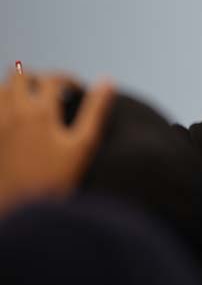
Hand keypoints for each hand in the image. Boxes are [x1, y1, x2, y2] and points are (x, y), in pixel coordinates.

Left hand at [0, 71, 113, 215]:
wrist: (17, 209)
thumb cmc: (54, 180)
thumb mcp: (83, 145)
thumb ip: (96, 110)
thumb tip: (107, 81)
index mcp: (40, 112)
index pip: (52, 78)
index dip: (68, 80)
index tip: (78, 92)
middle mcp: (13, 113)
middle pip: (20, 75)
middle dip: (39, 78)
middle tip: (54, 94)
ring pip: (1, 89)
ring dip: (17, 88)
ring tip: (34, 102)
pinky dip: (4, 104)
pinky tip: (16, 119)